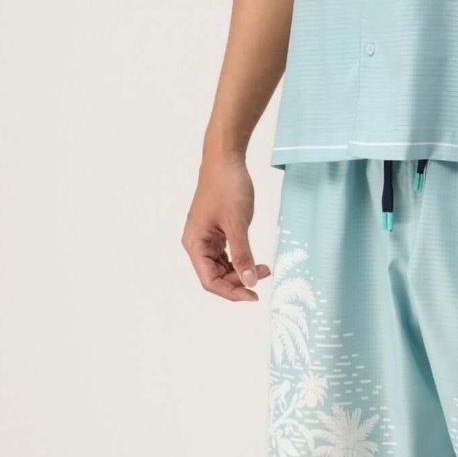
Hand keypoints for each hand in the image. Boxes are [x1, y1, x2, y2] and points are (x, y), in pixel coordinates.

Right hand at [181, 150, 270, 301]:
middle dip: (238, 281)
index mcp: (195, 244)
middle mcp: (197, 244)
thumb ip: (243, 254)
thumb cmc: (227, 187)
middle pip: (215, 276)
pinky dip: (241, 260)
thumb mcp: (237, 223)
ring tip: (263, 269)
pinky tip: (255, 261)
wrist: (226, 160)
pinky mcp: (216, 232)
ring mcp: (206, 238)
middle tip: (262, 278)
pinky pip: (227, 255)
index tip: (253, 295)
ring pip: (222, 267)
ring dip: (241, 272)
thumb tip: (249, 281)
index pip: (210, 280)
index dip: (231, 292)